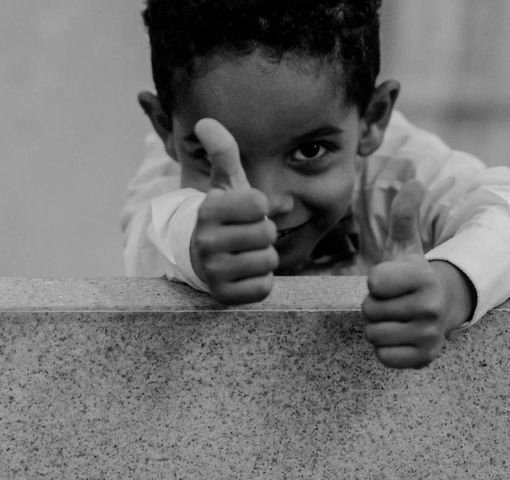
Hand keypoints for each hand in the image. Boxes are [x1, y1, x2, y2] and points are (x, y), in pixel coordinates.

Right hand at [190, 118, 278, 304]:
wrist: (198, 257)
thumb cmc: (222, 216)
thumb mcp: (223, 184)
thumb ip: (223, 152)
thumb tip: (205, 121)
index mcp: (209, 210)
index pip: (260, 204)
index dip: (259, 207)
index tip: (245, 211)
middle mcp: (206, 241)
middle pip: (268, 234)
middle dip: (264, 234)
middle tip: (246, 236)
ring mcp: (213, 271)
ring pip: (268, 261)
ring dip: (263, 258)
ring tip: (244, 253)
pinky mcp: (223, 296)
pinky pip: (264, 287)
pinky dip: (260, 281)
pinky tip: (243, 273)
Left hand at [362, 180, 473, 367]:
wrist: (441, 310)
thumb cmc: (413, 276)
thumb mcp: (405, 245)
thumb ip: (403, 215)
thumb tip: (413, 181)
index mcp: (423, 276)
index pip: (373, 282)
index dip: (375, 281)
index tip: (390, 280)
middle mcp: (430, 306)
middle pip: (369, 310)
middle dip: (375, 306)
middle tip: (394, 302)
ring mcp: (430, 335)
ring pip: (373, 334)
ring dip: (379, 327)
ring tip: (397, 318)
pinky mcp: (425, 358)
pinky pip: (383, 357)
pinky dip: (386, 349)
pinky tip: (401, 337)